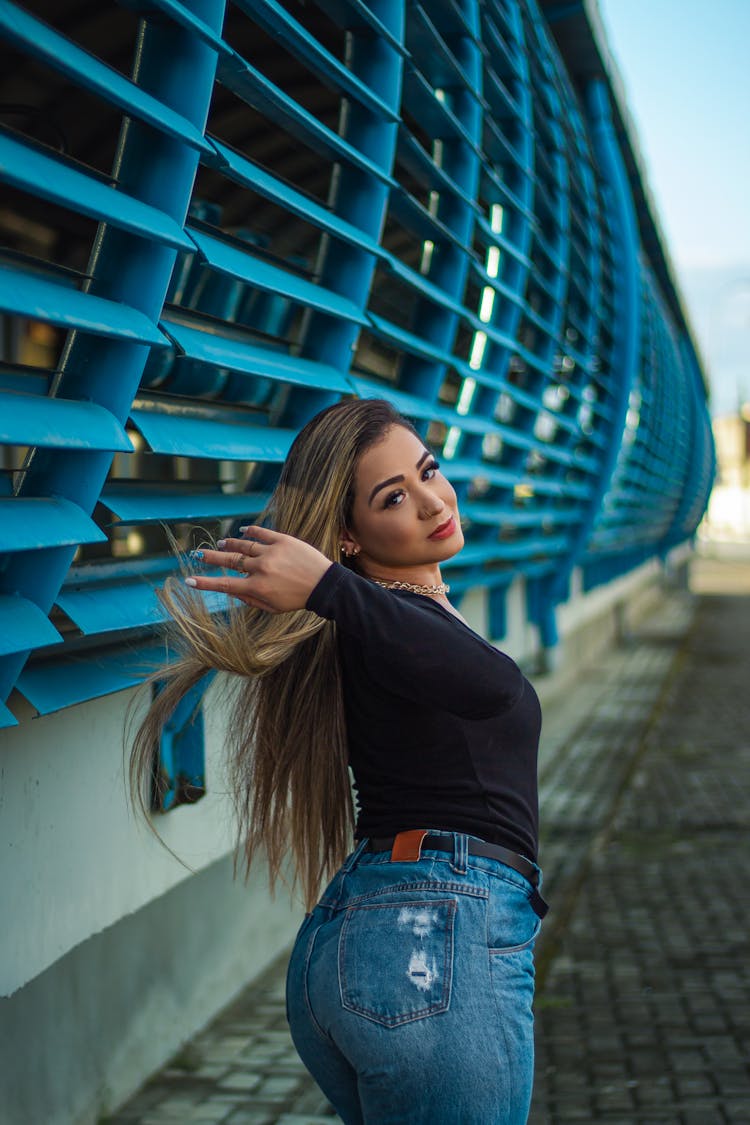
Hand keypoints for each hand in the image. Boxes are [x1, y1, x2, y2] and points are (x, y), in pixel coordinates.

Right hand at [185, 526, 331, 611]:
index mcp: (258, 587)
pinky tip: (241, 531)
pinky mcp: (283, 540)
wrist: (324, 585)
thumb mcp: (272, 607)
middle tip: (197, 554)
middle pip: (230, 562)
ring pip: (244, 546)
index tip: (189, 581)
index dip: (205, 584)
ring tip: (220, 544)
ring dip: (229, 545)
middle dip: (211, 558)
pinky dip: (249, 532)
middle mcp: (261, 569)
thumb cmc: (298, 600)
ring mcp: (272, 553)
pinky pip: (262, 533)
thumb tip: (232, 591)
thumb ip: (250, 599)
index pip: (225, 585)